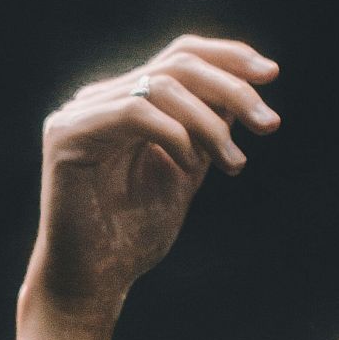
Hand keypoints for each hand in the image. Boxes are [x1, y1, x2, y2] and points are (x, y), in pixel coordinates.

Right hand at [25, 35, 280, 321]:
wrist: (93, 282)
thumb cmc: (133, 236)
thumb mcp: (186, 171)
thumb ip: (207, 129)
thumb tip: (244, 86)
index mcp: (124, 103)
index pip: (180, 56)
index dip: (228, 57)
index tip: (272, 74)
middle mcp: (98, 100)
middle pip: (177, 62)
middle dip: (233, 88)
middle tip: (270, 124)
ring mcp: (79, 114)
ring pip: (161, 84)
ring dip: (211, 123)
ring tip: (233, 165)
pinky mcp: (66, 134)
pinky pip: (135, 113)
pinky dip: (175, 134)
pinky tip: (189, 166)